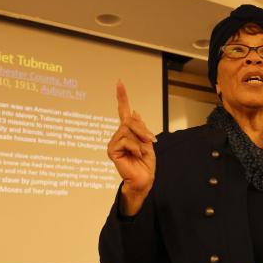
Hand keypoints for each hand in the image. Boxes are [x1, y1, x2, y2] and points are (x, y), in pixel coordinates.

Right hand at [107, 81, 156, 214]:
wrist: (143, 179)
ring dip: (140, 139)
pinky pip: (125, 140)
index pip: (123, 111)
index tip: (119, 83)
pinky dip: (135, 147)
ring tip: (143, 151)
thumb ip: (140, 128)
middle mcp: (119, 135)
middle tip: (151, 140)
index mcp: (128, 132)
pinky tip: (136, 155)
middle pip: (129, 120)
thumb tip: (134, 111)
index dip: (122, 97)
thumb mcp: (147, 142)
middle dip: (142, 129)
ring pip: (127, 130)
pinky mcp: (112, 150)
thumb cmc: (145, 164)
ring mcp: (114, 142)